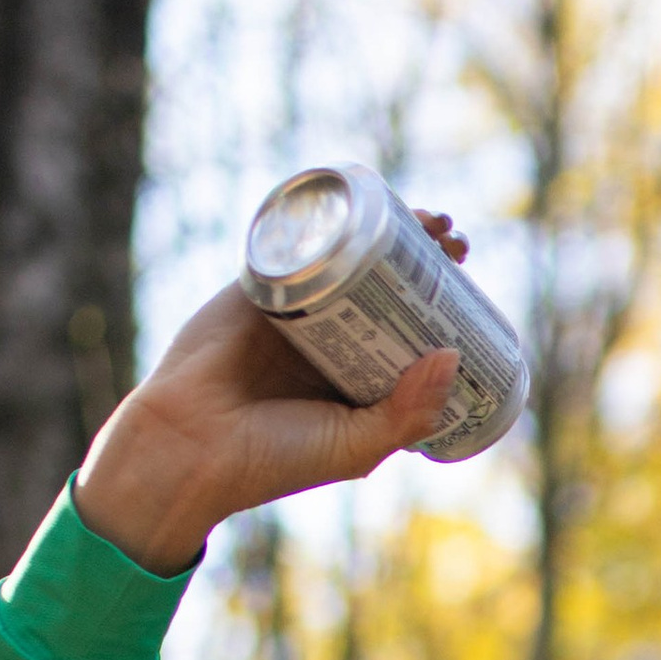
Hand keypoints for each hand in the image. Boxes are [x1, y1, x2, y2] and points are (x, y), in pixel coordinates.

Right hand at [75, 212, 473, 572]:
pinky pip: (293, 242)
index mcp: (352, 380)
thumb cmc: (274, 459)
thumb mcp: (356, 446)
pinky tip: (359, 199)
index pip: (406, 332)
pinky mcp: (255, 286)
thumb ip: (407, 413)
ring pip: (347, 258)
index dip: (440, 304)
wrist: (191, 448)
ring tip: (427, 217)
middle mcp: (326, 340)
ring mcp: (292, 309)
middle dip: (422, 258)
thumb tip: (454, 356)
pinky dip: (324, 219)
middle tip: (455, 239)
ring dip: (386, 229)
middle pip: (384, 286)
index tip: (469, 280)